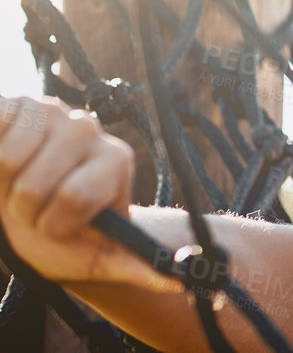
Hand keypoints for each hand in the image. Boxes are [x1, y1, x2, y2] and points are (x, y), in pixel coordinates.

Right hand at [0, 96, 176, 292]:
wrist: (27, 211)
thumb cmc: (63, 233)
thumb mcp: (98, 257)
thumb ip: (136, 267)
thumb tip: (180, 282)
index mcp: (116, 160)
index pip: (74, 198)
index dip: (54, 224)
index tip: (57, 226)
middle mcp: (89, 129)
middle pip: (35, 185)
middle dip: (24, 209)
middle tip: (33, 206)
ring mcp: (53, 112)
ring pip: (9, 159)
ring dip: (1, 186)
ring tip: (16, 185)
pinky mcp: (19, 105)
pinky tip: (1, 160)